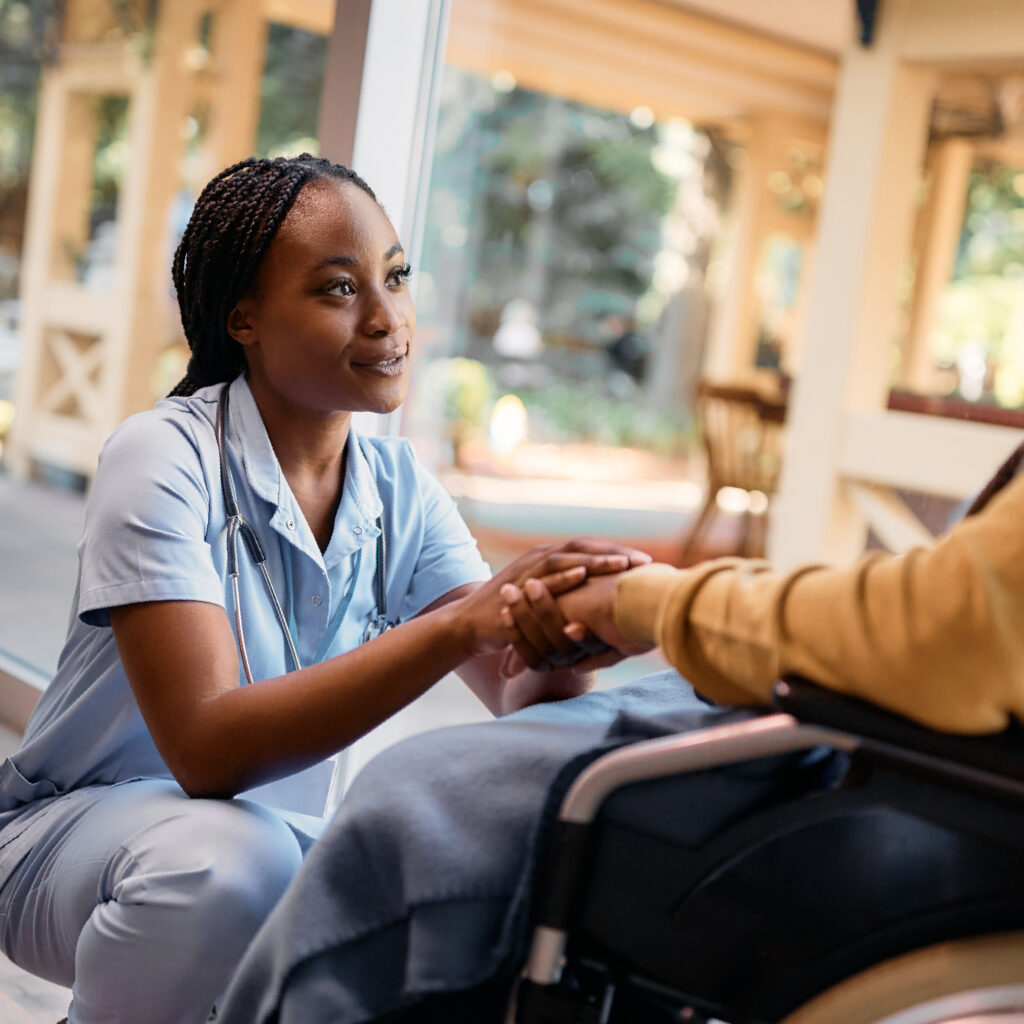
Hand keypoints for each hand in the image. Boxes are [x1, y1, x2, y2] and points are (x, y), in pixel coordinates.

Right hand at [454, 539, 650, 657]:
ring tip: (622, 564)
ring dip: (595, 559)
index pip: (589, 550)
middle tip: (644, 561)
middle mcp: (539, 558)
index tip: (646, 563)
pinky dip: (563, 575)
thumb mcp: (546, 604)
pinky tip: (584, 575)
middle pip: (583, 547)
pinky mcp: (516, 586)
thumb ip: (569, 598)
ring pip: (566, 558)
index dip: (617, 553)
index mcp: (549, 560)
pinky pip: (543, 578)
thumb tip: (603, 606)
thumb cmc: (513, 616)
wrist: (470, 624)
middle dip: (614, 552)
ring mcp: (526, 569)